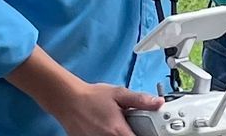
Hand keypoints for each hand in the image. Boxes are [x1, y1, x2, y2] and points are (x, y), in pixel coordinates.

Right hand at [8, 47, 162, 135]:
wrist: (68, 100)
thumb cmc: (92, 97)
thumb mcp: (119, 94)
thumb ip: (140, 100)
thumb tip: (158, 102)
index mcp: (118, 131)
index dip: (146, 135)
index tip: (150, 131)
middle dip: (134, 134)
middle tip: (133, 125)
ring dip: (121, 134)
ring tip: (119, 125)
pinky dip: (110, 135)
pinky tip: (108, 127)